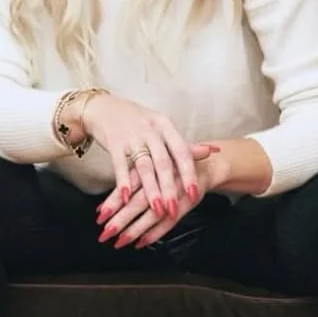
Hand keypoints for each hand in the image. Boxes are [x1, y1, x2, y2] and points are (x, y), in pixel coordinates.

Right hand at [82, 92, 216, 218]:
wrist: (103, 107)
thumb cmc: (137, 120)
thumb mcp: (162, 127)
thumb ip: (185, 143)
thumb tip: (214, 150)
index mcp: (166, 125)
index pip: (182, 151)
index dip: (188, 173)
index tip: (194, 193)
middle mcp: (151, 130)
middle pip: (164, 162)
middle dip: (170, 188)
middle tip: (175, 209)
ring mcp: (132, 136)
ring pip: (144, 166)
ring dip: (151, 190)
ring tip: (157, 210)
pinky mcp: (114, 142)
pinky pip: (120, 165)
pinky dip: (123, 182)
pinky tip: (126, 198)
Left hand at [96, 151, 226, 249]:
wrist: (207, 164)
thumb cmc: (171, 166)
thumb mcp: (150, 167)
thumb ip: (128, 186)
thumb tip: (103, 206)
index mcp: (151, 166)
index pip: (129, 185)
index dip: (113, 200)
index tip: (100, 214)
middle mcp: (162, 179)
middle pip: (139, 202)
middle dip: (121, 219)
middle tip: (105, 233)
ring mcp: (176, 193)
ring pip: (153, 214)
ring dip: (135, 229)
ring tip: (119, 242)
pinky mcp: (187, 204)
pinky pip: (170, 222)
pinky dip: (155, 233)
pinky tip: (141, 242)